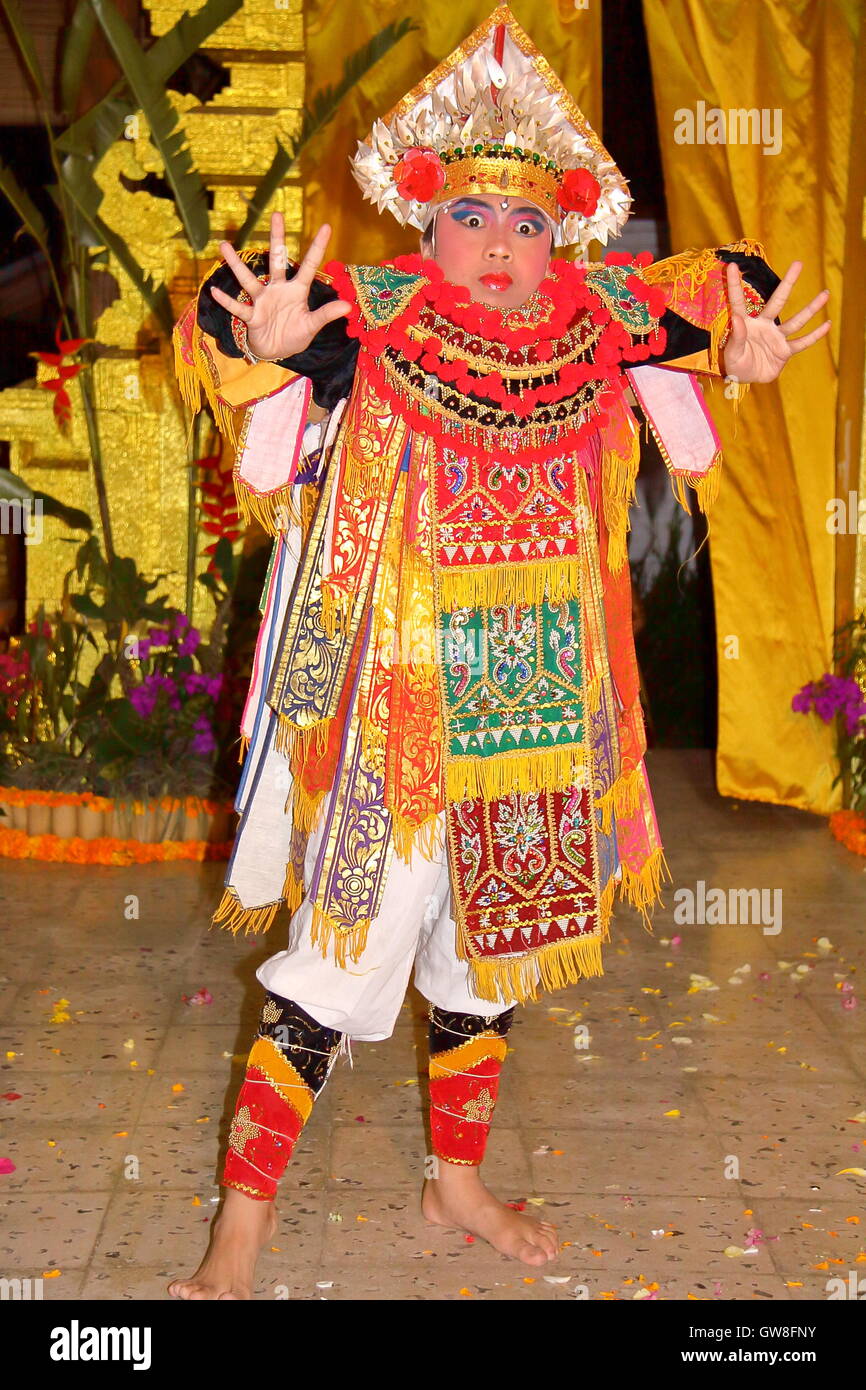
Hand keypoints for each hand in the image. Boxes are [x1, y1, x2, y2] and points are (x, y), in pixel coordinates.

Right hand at [209, 212, 350, 360]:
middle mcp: (278, 289)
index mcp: (297, 291)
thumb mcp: (312, 325)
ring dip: (236, 265)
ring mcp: (263, 300)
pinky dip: (227, 302)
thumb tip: (348, 306)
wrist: (276, 351)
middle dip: (278, 238)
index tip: (326, 226)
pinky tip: (215, 291)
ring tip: (223, 246)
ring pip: (249, 279)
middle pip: (277, 260)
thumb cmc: (294, 334)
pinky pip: (238, 308)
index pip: (309, 265)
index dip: (318, 247)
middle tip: (277, 214)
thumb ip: (326, 314)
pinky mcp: (252, 316)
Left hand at [720, 260, 829, 383]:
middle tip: (798, 264)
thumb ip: (736, 338)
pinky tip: (826, 325)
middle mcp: (764, 325)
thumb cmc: (735, 365)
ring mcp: (776, 337)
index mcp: (746, 324)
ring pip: (796, 321)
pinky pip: (801, 343)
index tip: (732, 265)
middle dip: (788, 283)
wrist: (745, 380)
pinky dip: (814, 336)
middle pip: (778, 301)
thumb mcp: (731, 354)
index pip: (739, 302)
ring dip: (811, 309)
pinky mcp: (784, 351)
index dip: (734, 285)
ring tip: (825, 294)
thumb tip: (736, 318)